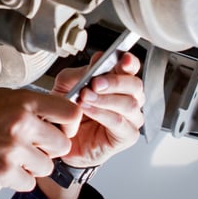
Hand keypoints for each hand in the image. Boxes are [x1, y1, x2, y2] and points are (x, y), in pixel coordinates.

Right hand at [0, 88, 82, 190]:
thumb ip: (26, 106)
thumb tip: (50, 115)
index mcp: (23, 101)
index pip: (70, 112)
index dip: (70, 125)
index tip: (62, 130)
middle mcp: (21, 122)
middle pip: (62, 145)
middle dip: (47, 151)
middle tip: (29, 148)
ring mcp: (13, 147)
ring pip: (46, 167)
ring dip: (30, 167)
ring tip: (8, 157)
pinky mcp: (3, 170)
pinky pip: (27, 183)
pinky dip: (14, 180)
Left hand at [51, 52, 144, 166]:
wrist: (63, 139)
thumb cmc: (70, 112)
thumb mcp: (67, 85)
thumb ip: (81, 72)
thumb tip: (97, 61)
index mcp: (117, 82)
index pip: (131, 67)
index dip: (130, 62)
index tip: (123, 59)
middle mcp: (128, 98)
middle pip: (135, 85)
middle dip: (115, 82)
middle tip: (96, 83)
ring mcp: (130, 118)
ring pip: (129, 104)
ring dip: (105, 99)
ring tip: (85, 97)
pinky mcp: (127, 136)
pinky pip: (119, 122)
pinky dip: (102, 114)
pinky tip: (88, 109)